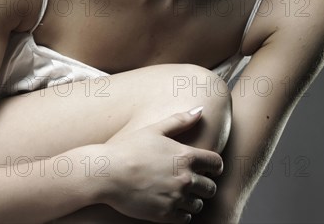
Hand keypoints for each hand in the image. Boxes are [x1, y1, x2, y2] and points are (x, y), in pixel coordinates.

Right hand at [100, 108, 223, 222]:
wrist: (107, 174)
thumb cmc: (129, 148)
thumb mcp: (155, 129)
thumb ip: (180, 120)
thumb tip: (200, 109)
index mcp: (185, 156)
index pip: (216, 163)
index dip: (214, 166)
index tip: (207, 168)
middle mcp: (184, 178)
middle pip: (211, 188)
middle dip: (205, 185)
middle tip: (191, 182)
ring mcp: (175, 198)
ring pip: (198, 205)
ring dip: (193, 200)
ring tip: (178, 193)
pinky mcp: (165, 215)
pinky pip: (185, 219)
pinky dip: (182, 214)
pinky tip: (170, 203)